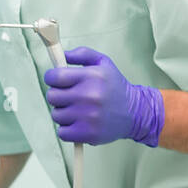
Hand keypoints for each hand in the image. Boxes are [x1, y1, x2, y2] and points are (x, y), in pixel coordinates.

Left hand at [43, 47, 163, 145]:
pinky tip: (79, 123)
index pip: (55, 77)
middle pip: (52, 96)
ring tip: (77, 111)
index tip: (57, 81)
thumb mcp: (103, 63)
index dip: (51, 78)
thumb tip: (61, 54)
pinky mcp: (88, 134)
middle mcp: (90, 95)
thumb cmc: (114, 87)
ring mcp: (88, 116)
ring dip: (63, 113)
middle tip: (69, 97)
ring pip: (56, 115)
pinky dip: (67, 130)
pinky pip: (62, 133)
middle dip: (57, 96)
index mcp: (91, 76)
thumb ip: (82, 54)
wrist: (136, 113)